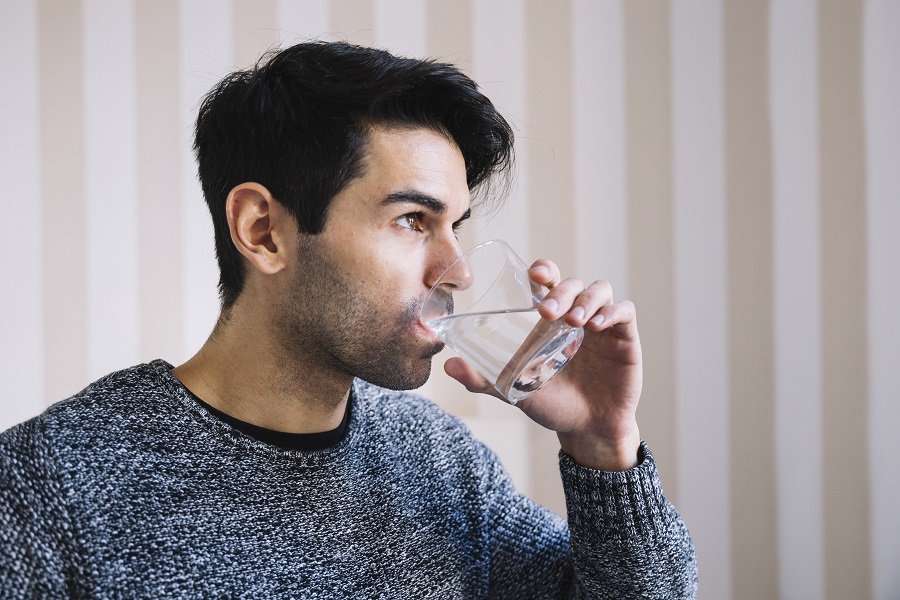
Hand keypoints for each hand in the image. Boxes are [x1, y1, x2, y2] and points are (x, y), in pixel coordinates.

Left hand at [444, 259, 641, 470]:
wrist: (586, 430)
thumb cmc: (551, 404)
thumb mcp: (515, 390)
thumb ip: (483, 379)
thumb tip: (447, 365)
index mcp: (550, 319)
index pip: (547, 281)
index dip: (543, 270)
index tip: (534, 274)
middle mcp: (576, 315)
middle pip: (572, 283)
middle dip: (560, 290)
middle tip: (547, 311)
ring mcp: (602, 324)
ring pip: (599, 290)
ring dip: (586, 300)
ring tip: (575, 322)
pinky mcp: (625, 337)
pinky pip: (624, 311)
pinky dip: (612, 312)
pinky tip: (597, 326)